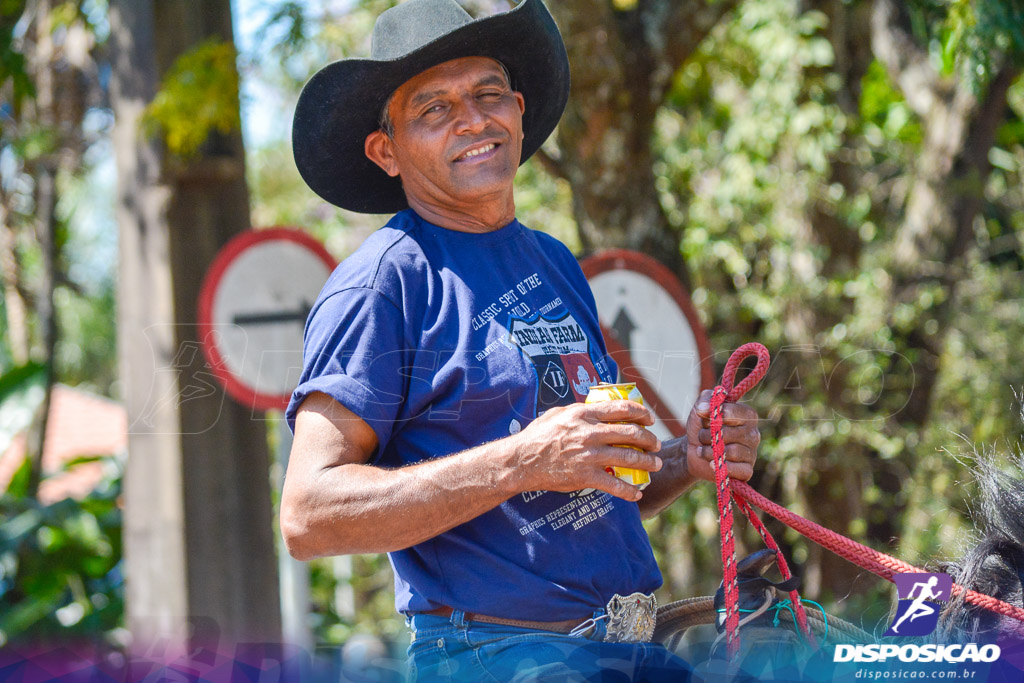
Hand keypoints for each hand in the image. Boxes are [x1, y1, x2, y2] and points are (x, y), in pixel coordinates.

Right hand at [512, 400, 662, 501]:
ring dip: (647, 463)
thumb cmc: (538, 435)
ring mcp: (589, 455)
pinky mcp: (585, 476)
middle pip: (631, 433)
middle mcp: (590, 433)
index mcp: (584, 414)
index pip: (622, 408)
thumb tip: (598, 407)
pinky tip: (636, 493)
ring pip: (628, 457)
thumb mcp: (558, 414)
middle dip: (649, 440)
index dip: (642, 412)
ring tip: (655, 465)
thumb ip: (581, 410)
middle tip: (656, 445)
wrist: (522, 461)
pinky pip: (614, 484)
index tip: (650, 419)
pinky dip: (629, 491)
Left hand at [685, 389, 759, 481]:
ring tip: (703, 450)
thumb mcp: (701, 408)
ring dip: (710, 452)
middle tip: (702, 436)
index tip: (703, 416)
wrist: (694, 450)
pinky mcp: (747, 470)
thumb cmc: (702, 426)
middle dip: (707, 435)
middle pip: (727, 434)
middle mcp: (753, 433)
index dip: (714, 415)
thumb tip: (705, 409)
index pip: (732, 412)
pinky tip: (712, 464)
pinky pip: (739, 470)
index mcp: (747, 415)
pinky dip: (722, 467)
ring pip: (731, 452)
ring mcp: (752, 452)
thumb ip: (706, 399)